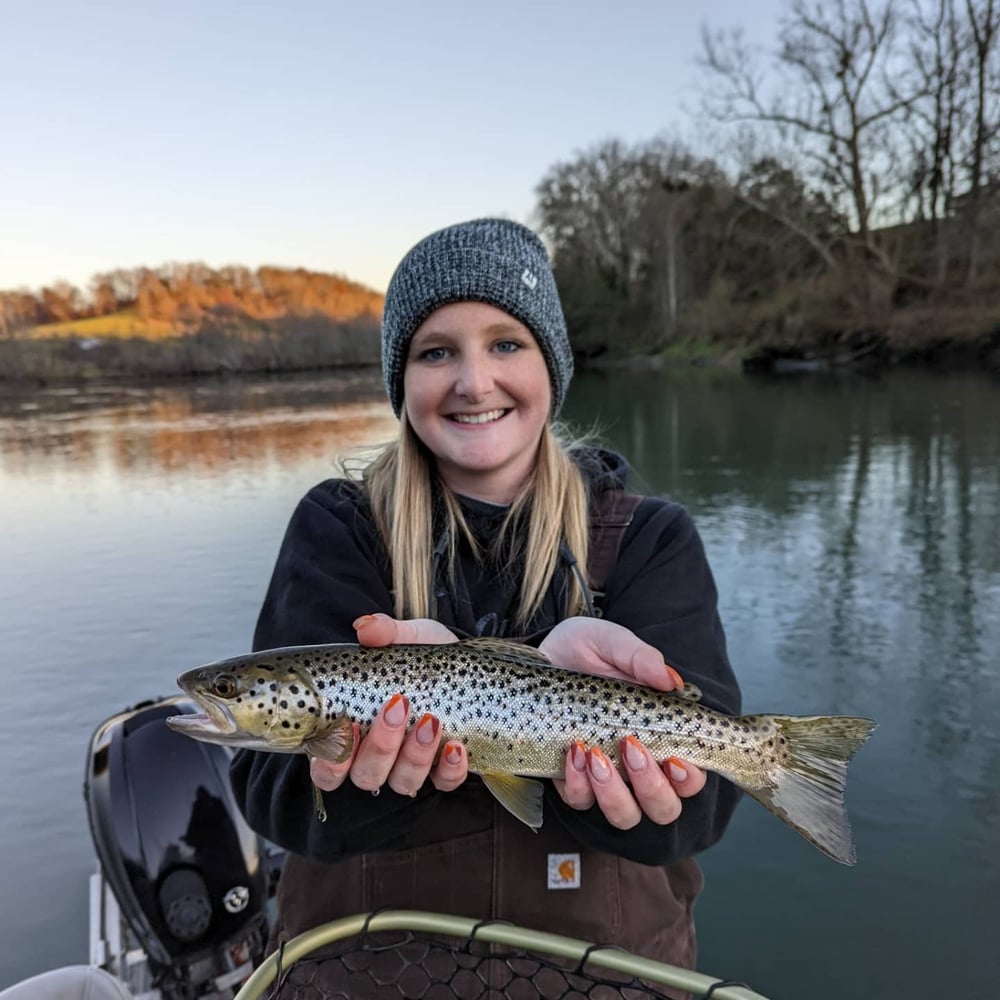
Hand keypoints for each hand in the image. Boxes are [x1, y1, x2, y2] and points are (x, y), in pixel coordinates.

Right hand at [309, 613, 466, 796]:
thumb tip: (365, 627)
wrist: (468, 663)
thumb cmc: (422, 657)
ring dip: (415, 756)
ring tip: (431, 721)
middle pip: (365, 775)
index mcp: (352, 731)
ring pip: (403, 782)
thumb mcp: (407, 638)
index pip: (327, 763)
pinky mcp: (445, 770)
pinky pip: (444, 783)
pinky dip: (449, 769)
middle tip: (397, 707)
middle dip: (380, 747)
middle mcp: (377, 757)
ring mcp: (411, 766)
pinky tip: (455, 746)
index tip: (349, 724)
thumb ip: (385, 632)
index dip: (332, 758)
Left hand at [542, 617, 706, 828]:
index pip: (691, 777)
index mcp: (661, 736)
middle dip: (651, 787)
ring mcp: (606, 778)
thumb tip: (671, 681)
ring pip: (625, 815)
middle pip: (663, 807)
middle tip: (630, 746)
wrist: (542, 653)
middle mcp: (639, 766)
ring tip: (595, 754)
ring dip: (614, 794)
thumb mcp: (612, 643)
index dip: (689, 779)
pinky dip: (578, 784)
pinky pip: (580, 801)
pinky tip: (573, 751)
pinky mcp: (572, 779)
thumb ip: (641, 658)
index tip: (673, 758)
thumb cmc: (587, 649)